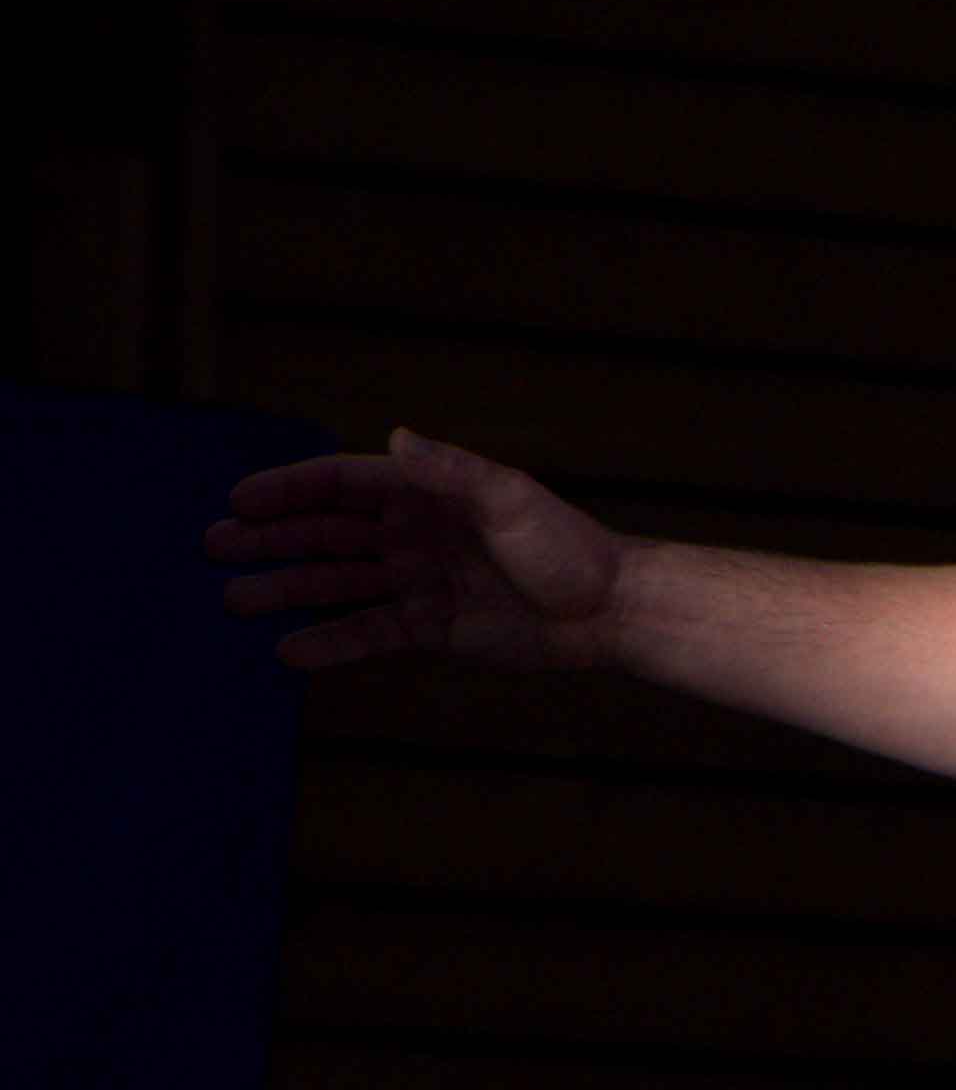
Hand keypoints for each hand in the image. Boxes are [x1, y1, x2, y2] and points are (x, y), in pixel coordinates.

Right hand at [207, 427, 628, 675]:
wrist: (608, 610)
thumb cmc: (565, 545)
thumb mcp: (507, 497)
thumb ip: (448, 470)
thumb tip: (395, 437)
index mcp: (423, 493)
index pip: (340, 485)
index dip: (288, 491)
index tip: (238, 501)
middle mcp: (412, 533)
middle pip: (326, 533)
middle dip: (270, 540)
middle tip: (212, 549)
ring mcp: (419, 582)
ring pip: (339, 584)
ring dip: (288, 590)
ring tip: (234, 600)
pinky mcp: (434, 629)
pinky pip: (372, 634)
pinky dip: (333, 643)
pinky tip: (290, 651)